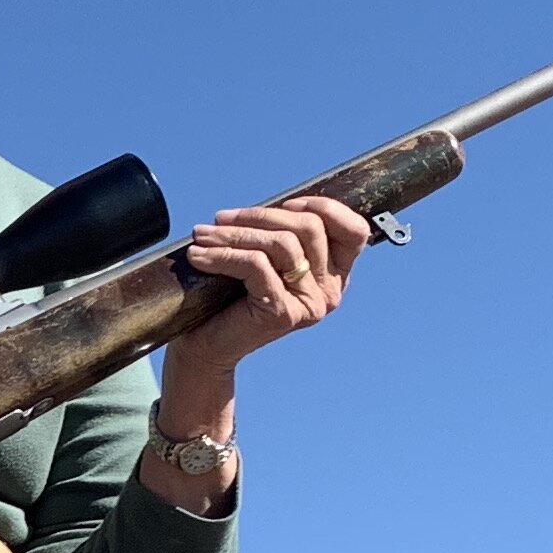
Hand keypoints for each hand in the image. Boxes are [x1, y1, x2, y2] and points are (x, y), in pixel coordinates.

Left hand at [175, 193, 373, 359]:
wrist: (206, 348)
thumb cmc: (230, 298)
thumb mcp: (265, 258)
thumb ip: (281, 233)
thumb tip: (273, 204)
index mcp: (334, 275)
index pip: (354, 231)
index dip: (325, 208)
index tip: (285, 204)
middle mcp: (330, 292)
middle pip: (309, 228)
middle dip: (260, 216)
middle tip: (219, 220)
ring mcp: (309, 304)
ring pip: (281, 244)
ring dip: (234, 234)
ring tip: (202, 236)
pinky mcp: (283, 313)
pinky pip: (256, 265)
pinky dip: (222, 255)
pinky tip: (198, 256)